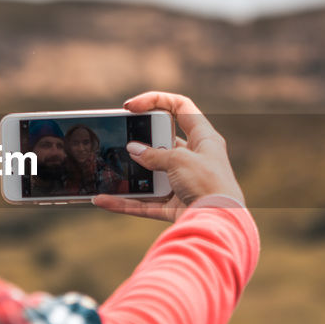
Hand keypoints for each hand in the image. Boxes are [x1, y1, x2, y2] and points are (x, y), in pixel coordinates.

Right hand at [92, 92, 243, 222]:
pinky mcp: (174, 206)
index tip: (132, 107)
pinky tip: (104, 199)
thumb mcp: (180, 160)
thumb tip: (134, 150)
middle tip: (121, 140)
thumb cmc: (209, 184)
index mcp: (204, 139)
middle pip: (162, 142)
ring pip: (150, 175)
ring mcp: (183, 184)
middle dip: (140, 142)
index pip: (181, 108)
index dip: (157, 101)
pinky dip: (125, 203)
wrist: (219, 222)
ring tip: (107, 170)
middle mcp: (194, 159)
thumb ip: (154, 154)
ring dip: (129, 175)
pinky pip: (144, 203)